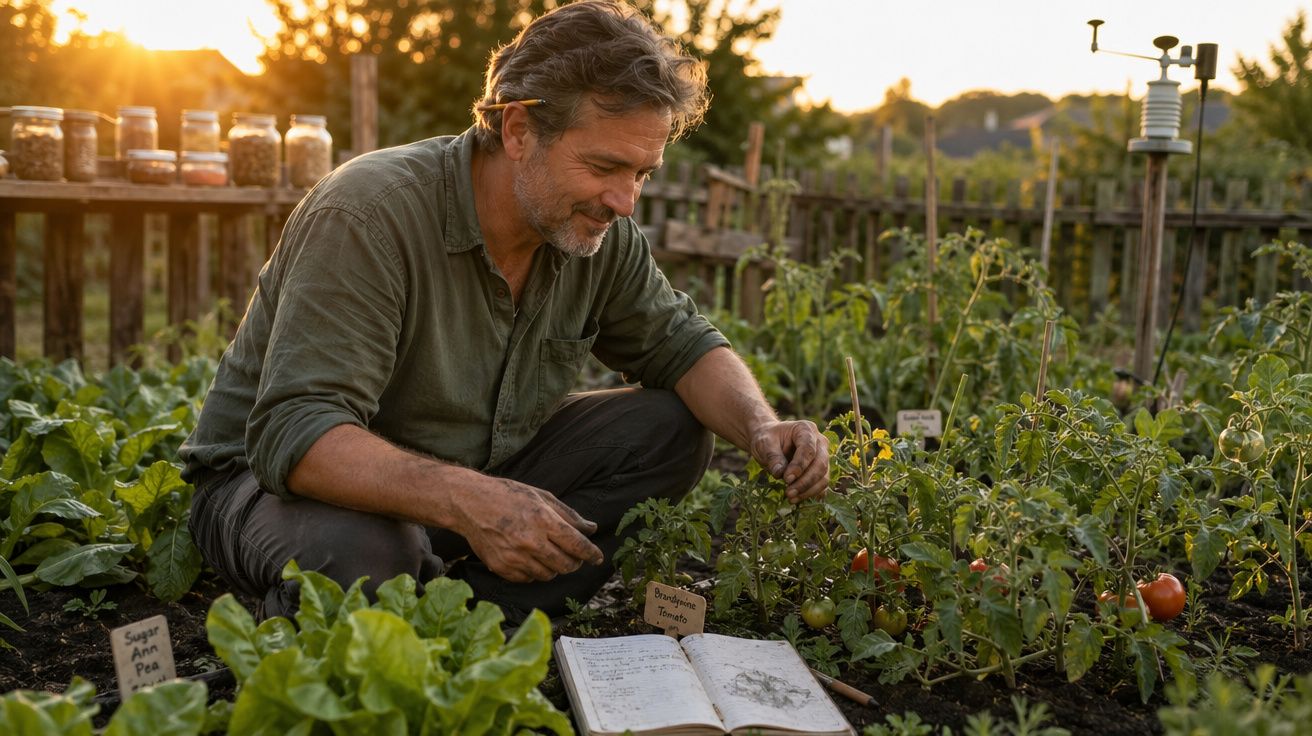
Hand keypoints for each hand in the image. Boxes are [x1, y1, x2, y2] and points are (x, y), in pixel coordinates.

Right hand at [455, 477, 604, 582]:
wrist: (469, 503)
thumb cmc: (507, 495)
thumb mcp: (541, 496)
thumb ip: (568, 515)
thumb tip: (592, 529)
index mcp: (543, 520)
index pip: (577, 545)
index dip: (591, 554)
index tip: (598, 558)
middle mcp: (530, 541)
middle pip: (566, 565)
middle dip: (575, 562)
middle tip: (574, 556)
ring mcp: (514, 557)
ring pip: (548, 575)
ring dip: (554, 567)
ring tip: (549, 553)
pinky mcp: (501, 567)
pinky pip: (528, 579)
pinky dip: (534, 572)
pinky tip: (530, 558)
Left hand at [750, 419, 829, 501]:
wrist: (770, 442)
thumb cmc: (768, 439)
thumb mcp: (764, 444)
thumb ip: (773, 457)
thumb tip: (779, 473)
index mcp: (806, 429)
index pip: (808, 449)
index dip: (799, 466)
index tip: (786, 479)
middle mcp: (819, 441)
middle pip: (820, 464)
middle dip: (805, 481)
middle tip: (788, 493)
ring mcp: (823, 456)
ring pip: (823, 476)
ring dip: (809, 490)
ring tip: (790, 498)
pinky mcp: (821, 470)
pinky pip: (822, 484)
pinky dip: (811, 493)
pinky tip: (797, 499)